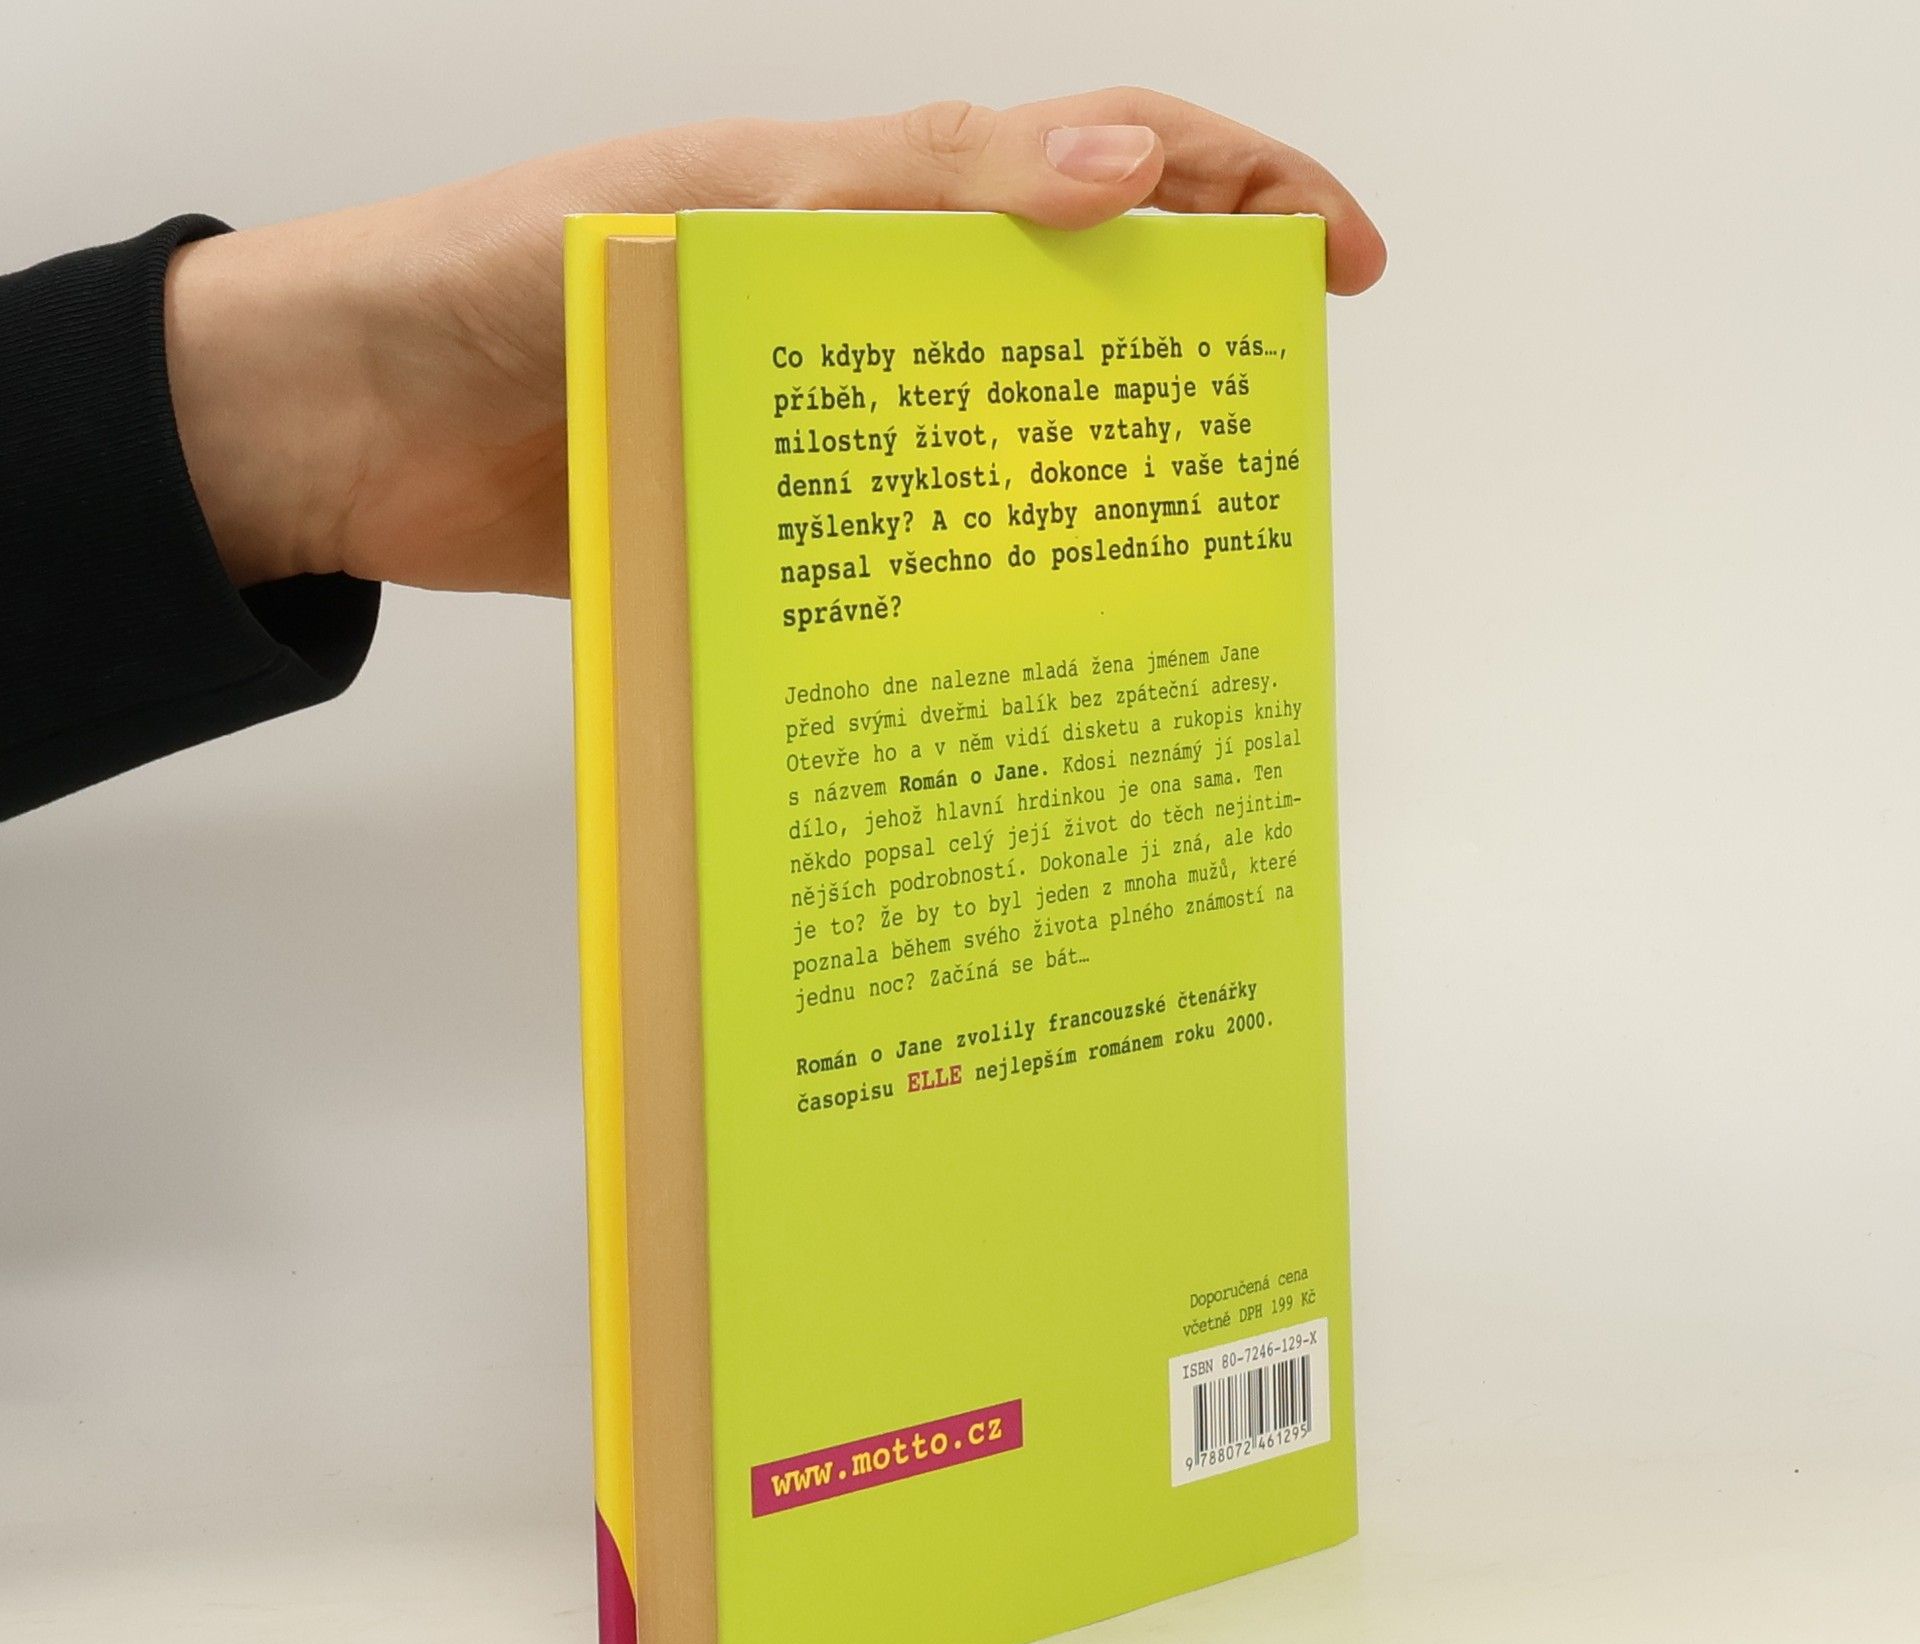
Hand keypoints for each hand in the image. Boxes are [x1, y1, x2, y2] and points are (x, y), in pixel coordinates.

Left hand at [163, 88, 1385, 597]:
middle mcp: (872, 311)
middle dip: (1193, 366)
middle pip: (1073, 322)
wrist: (350, 421)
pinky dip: (970, 599)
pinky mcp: (781, 544)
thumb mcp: (716, 202)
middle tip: (1270, 456)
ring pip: (998, 454)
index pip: (1101, 163)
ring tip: (1176, 573)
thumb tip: (1131, 168)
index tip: (1342, 266)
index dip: (1242, 189)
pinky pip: (902, 563)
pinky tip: (1026, 651)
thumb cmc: (507, 272)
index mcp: (874, 197)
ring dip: (1089, 500)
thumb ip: (908, 189)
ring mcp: (830, 436)